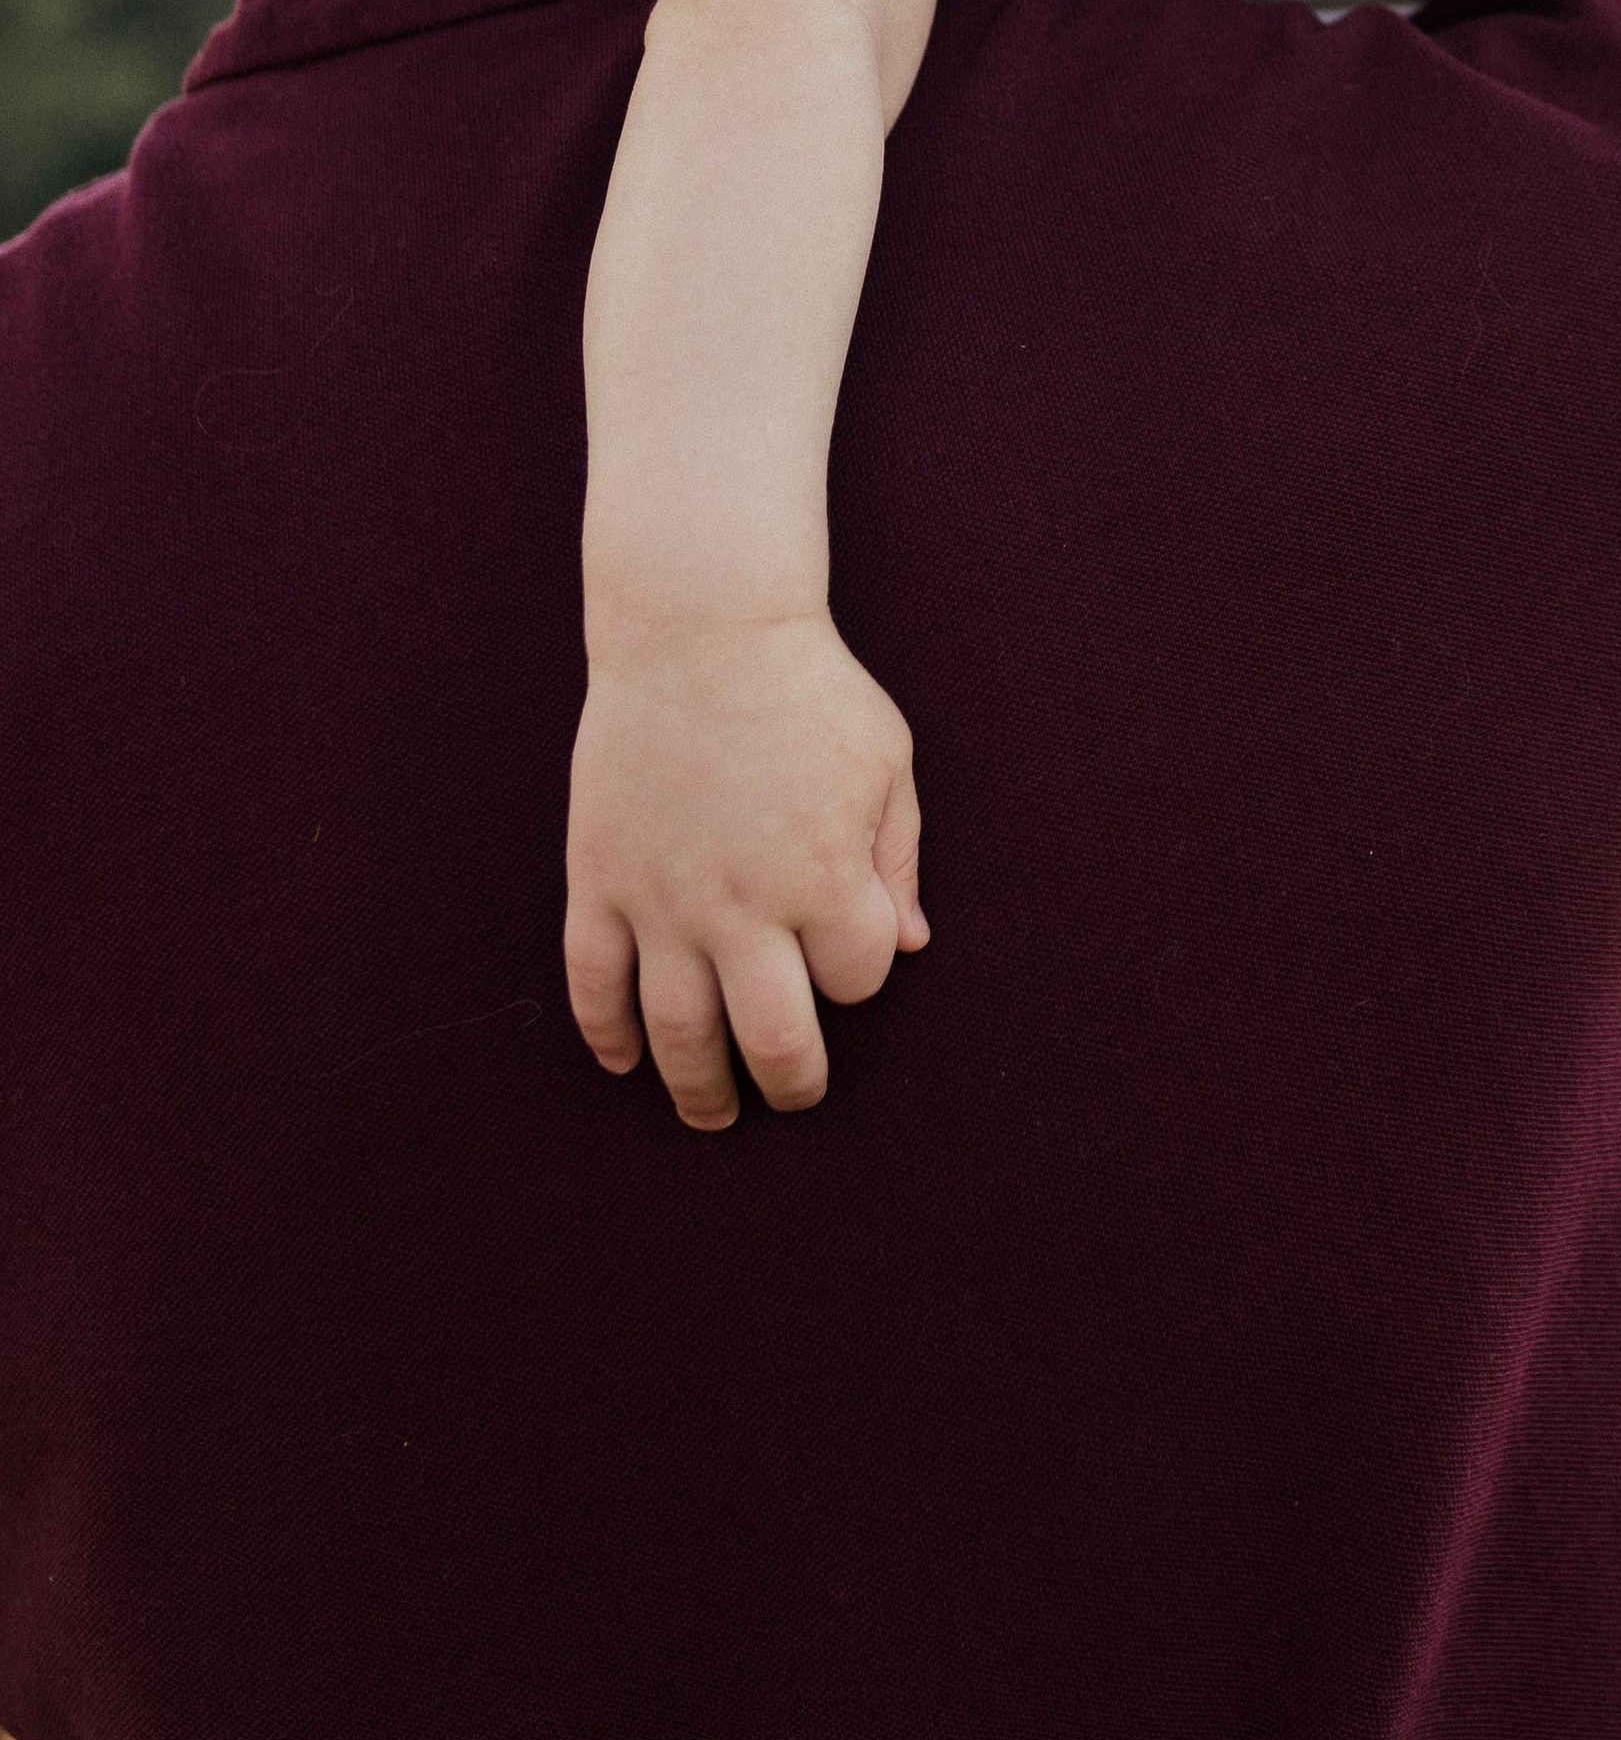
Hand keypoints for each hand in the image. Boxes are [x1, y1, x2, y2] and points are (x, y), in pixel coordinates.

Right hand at [563, 611, 928, 1128]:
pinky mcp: (600, 877)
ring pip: (677, 1033)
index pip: (858, 978)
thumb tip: (908, 946)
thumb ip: (898, 858)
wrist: (699, 626)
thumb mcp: (884, 762)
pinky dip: (608, 1034)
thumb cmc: (808, 688)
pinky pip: (593, 981)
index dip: (858, 974)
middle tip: (793, 1095)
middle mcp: (744, 903)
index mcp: (826, 875)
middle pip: (775, 1038)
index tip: (846, 951)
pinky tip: (627, 1062)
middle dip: (792, 1082)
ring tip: (713, 1113)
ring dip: (698, 1090)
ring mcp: (664, 897)